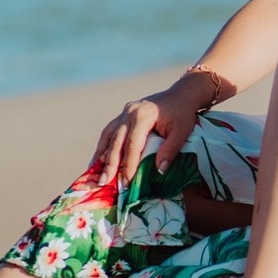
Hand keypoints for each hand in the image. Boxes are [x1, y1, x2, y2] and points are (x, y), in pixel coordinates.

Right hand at [91, 75, 208, 185]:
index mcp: (143, 116)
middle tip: (104, 183)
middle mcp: (130, 112)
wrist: (181, 94)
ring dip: (101, 155)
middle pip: (116, 141)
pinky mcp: (123, 114)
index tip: (126, 182)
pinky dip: (103, 146)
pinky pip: (109, 131)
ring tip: (94, 173)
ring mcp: (125, 111)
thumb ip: (170, 150)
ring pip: (108, 135)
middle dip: (110, 164)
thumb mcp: (182, 131)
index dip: (128, 165)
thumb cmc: (182, 114)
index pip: (132, 145)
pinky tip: (98, 159)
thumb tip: (159, 171)